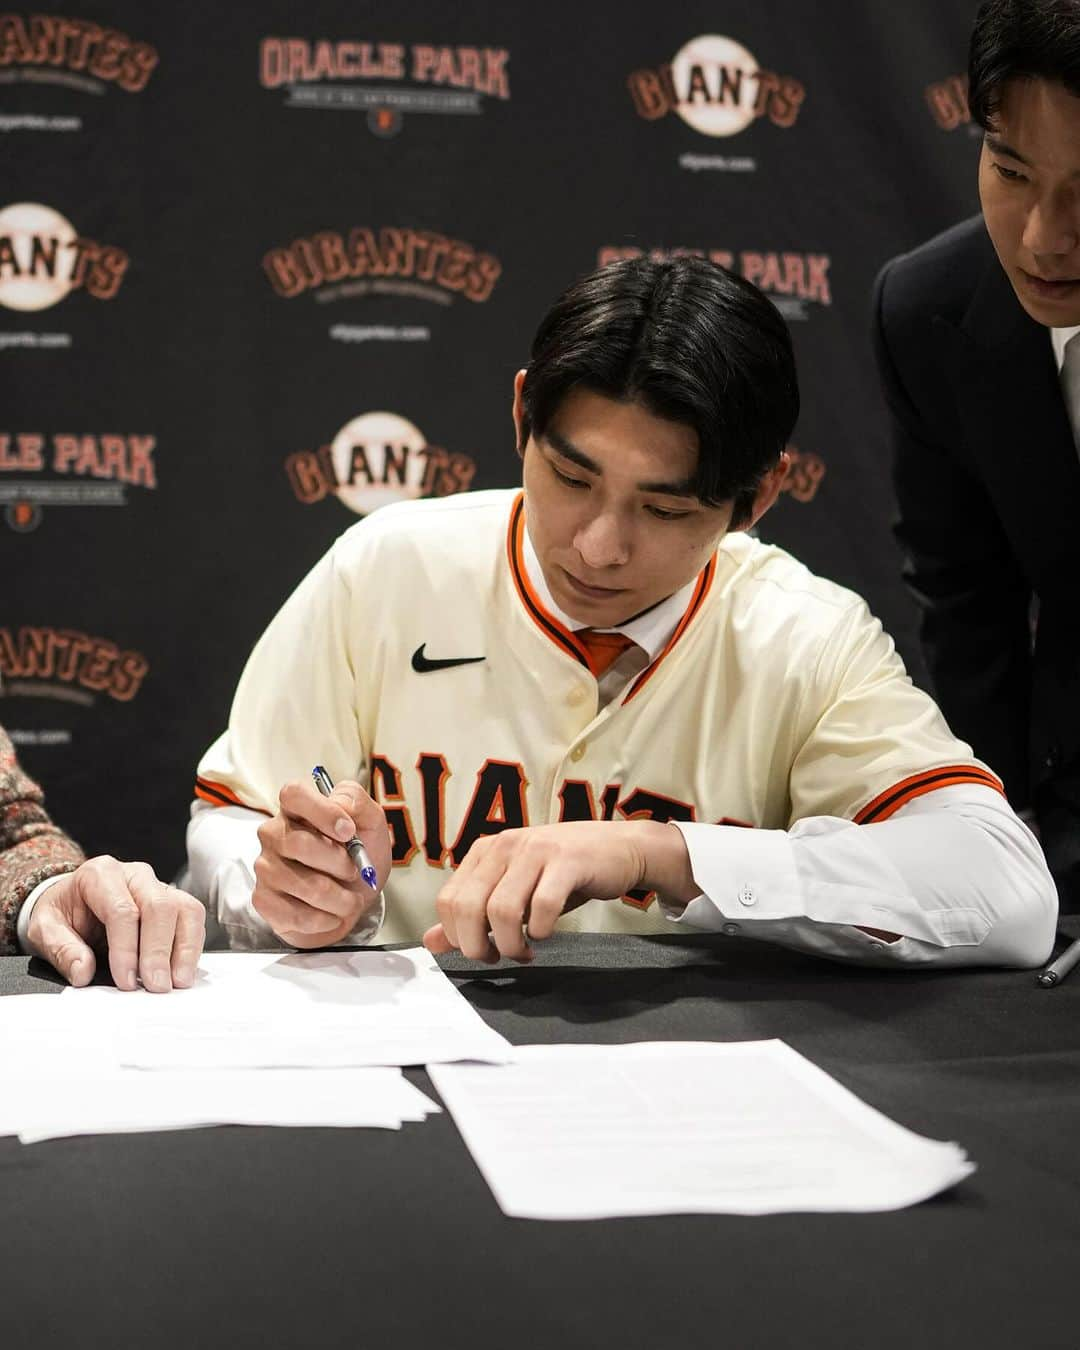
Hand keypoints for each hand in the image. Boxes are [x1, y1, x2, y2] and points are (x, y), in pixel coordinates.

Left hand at [26, 856, 205, 990]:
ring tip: (177, 981)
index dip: (127, 948)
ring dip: (184, 949)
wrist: (72, 902)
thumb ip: (62, 949)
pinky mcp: (174, 901)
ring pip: (185, 909)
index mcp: (100, 874)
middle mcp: (135, 875)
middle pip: (159, 906)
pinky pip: (193, 919)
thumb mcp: (45, 929)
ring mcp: (159, 886)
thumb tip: (83, 971)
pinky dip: (192, 947)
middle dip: (159, 951)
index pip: (122, 910)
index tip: (126, 981)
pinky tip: (182, 971)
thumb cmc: (63, 912)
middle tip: (156, 985)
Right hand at [253, 778, 390, 947]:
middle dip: (340, 863)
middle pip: (300, 844)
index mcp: (297, 808)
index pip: (293, 794)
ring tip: (350, 899)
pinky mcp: (264, 901)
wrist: (354, 898)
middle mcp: (274, 834)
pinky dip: (327, 918)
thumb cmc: (358, 855)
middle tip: (355, 871)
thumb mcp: (370, 823)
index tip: (349, 832)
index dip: (323, 812)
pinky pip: (297, 914)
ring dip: (340, 898)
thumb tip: (340, 803)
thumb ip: (356, 802)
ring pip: (306, 885)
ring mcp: (265, 868)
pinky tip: (332, 914)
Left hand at [422, 819, 695, 962]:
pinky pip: (543, 905)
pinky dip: (541, 930)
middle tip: (501, 958)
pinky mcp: (568, 861)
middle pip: (468, 907)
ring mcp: (536, 850)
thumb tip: (432, 942)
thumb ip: (473, 915)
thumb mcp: (513, 890)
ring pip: (501, 909)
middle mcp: (505, 845)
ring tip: (526, 951)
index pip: (448, 901)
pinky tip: (547, 934)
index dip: (458, 937)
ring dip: (511, 944)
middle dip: (479, 946)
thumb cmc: (562, 874)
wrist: (619, 848)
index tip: (483, 951)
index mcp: (485, 851)